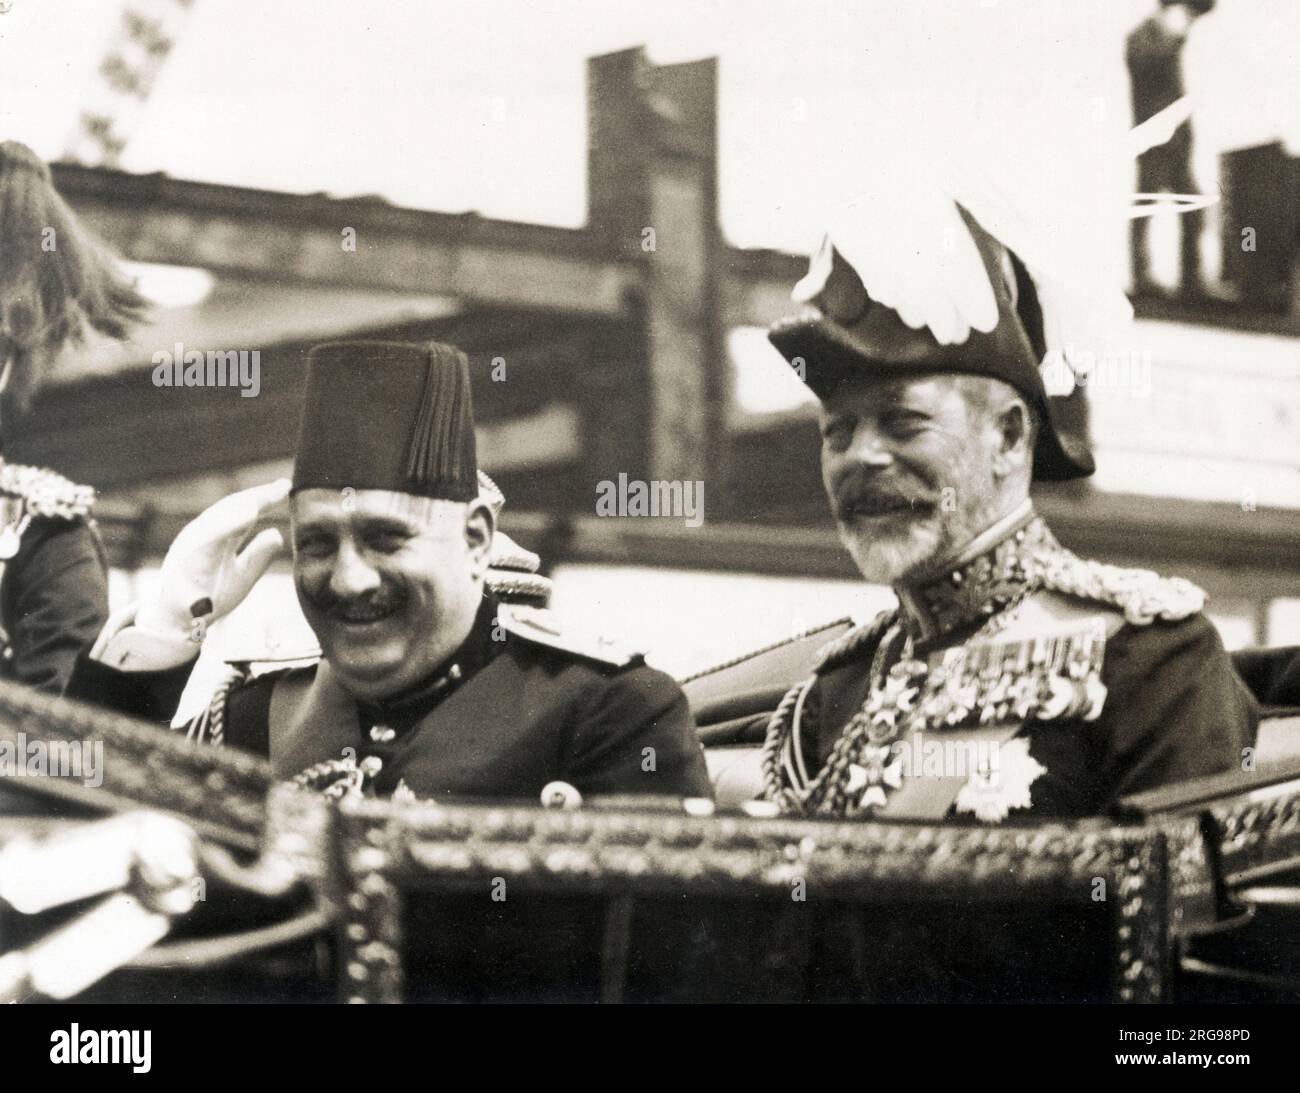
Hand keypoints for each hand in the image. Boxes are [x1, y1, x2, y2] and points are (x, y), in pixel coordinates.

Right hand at [134, 479, 290, 640]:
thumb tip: (278, 533)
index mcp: (218, 537)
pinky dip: (224, 529)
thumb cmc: (209, 597)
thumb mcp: (242, 575)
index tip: (286, 486)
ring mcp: (192, 549)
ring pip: (215, 523)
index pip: (242, 511)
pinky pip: (205, 545)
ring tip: (263, 499)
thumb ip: (259, 555)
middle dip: (257, 496)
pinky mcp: (185, 566)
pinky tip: (246, 517)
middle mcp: (204, 536)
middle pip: (231, 510)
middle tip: (282, 486)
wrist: (177, 623)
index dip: (264, 498)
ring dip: (238, 508)